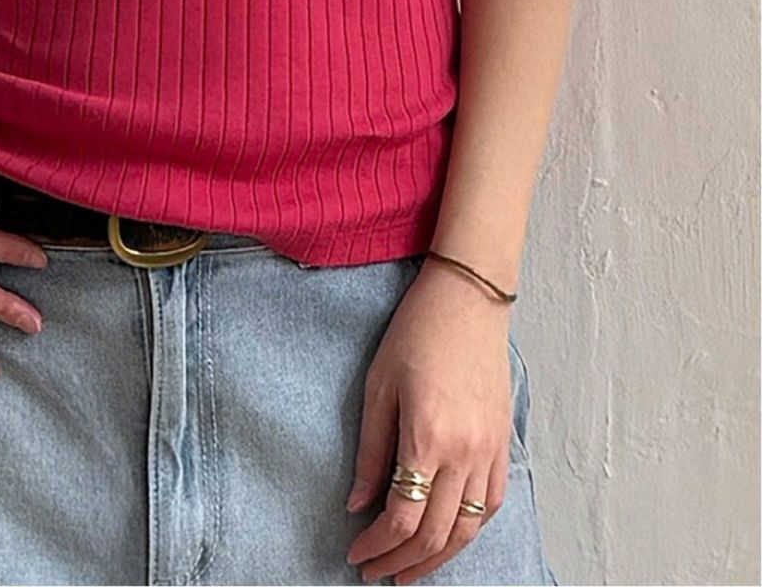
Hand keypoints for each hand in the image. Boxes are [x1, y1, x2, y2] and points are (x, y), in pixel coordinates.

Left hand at [344, 258, 515, 584]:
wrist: (468, 300)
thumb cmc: (416, 333)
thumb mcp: (378, 387)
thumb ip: (369, 452)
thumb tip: (357, 505)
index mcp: (427, 436)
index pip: (402, 517)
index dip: (377, 545)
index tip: (356, 553)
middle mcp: (464, 452)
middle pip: (435, 533)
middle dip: (402, 562)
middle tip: (375, 572)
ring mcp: (489, 451)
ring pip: (468, 529)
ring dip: (437, 558)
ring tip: (409, 570)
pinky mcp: (503, 443)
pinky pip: (490, 505)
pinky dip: (469, 530)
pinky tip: (448, 537)